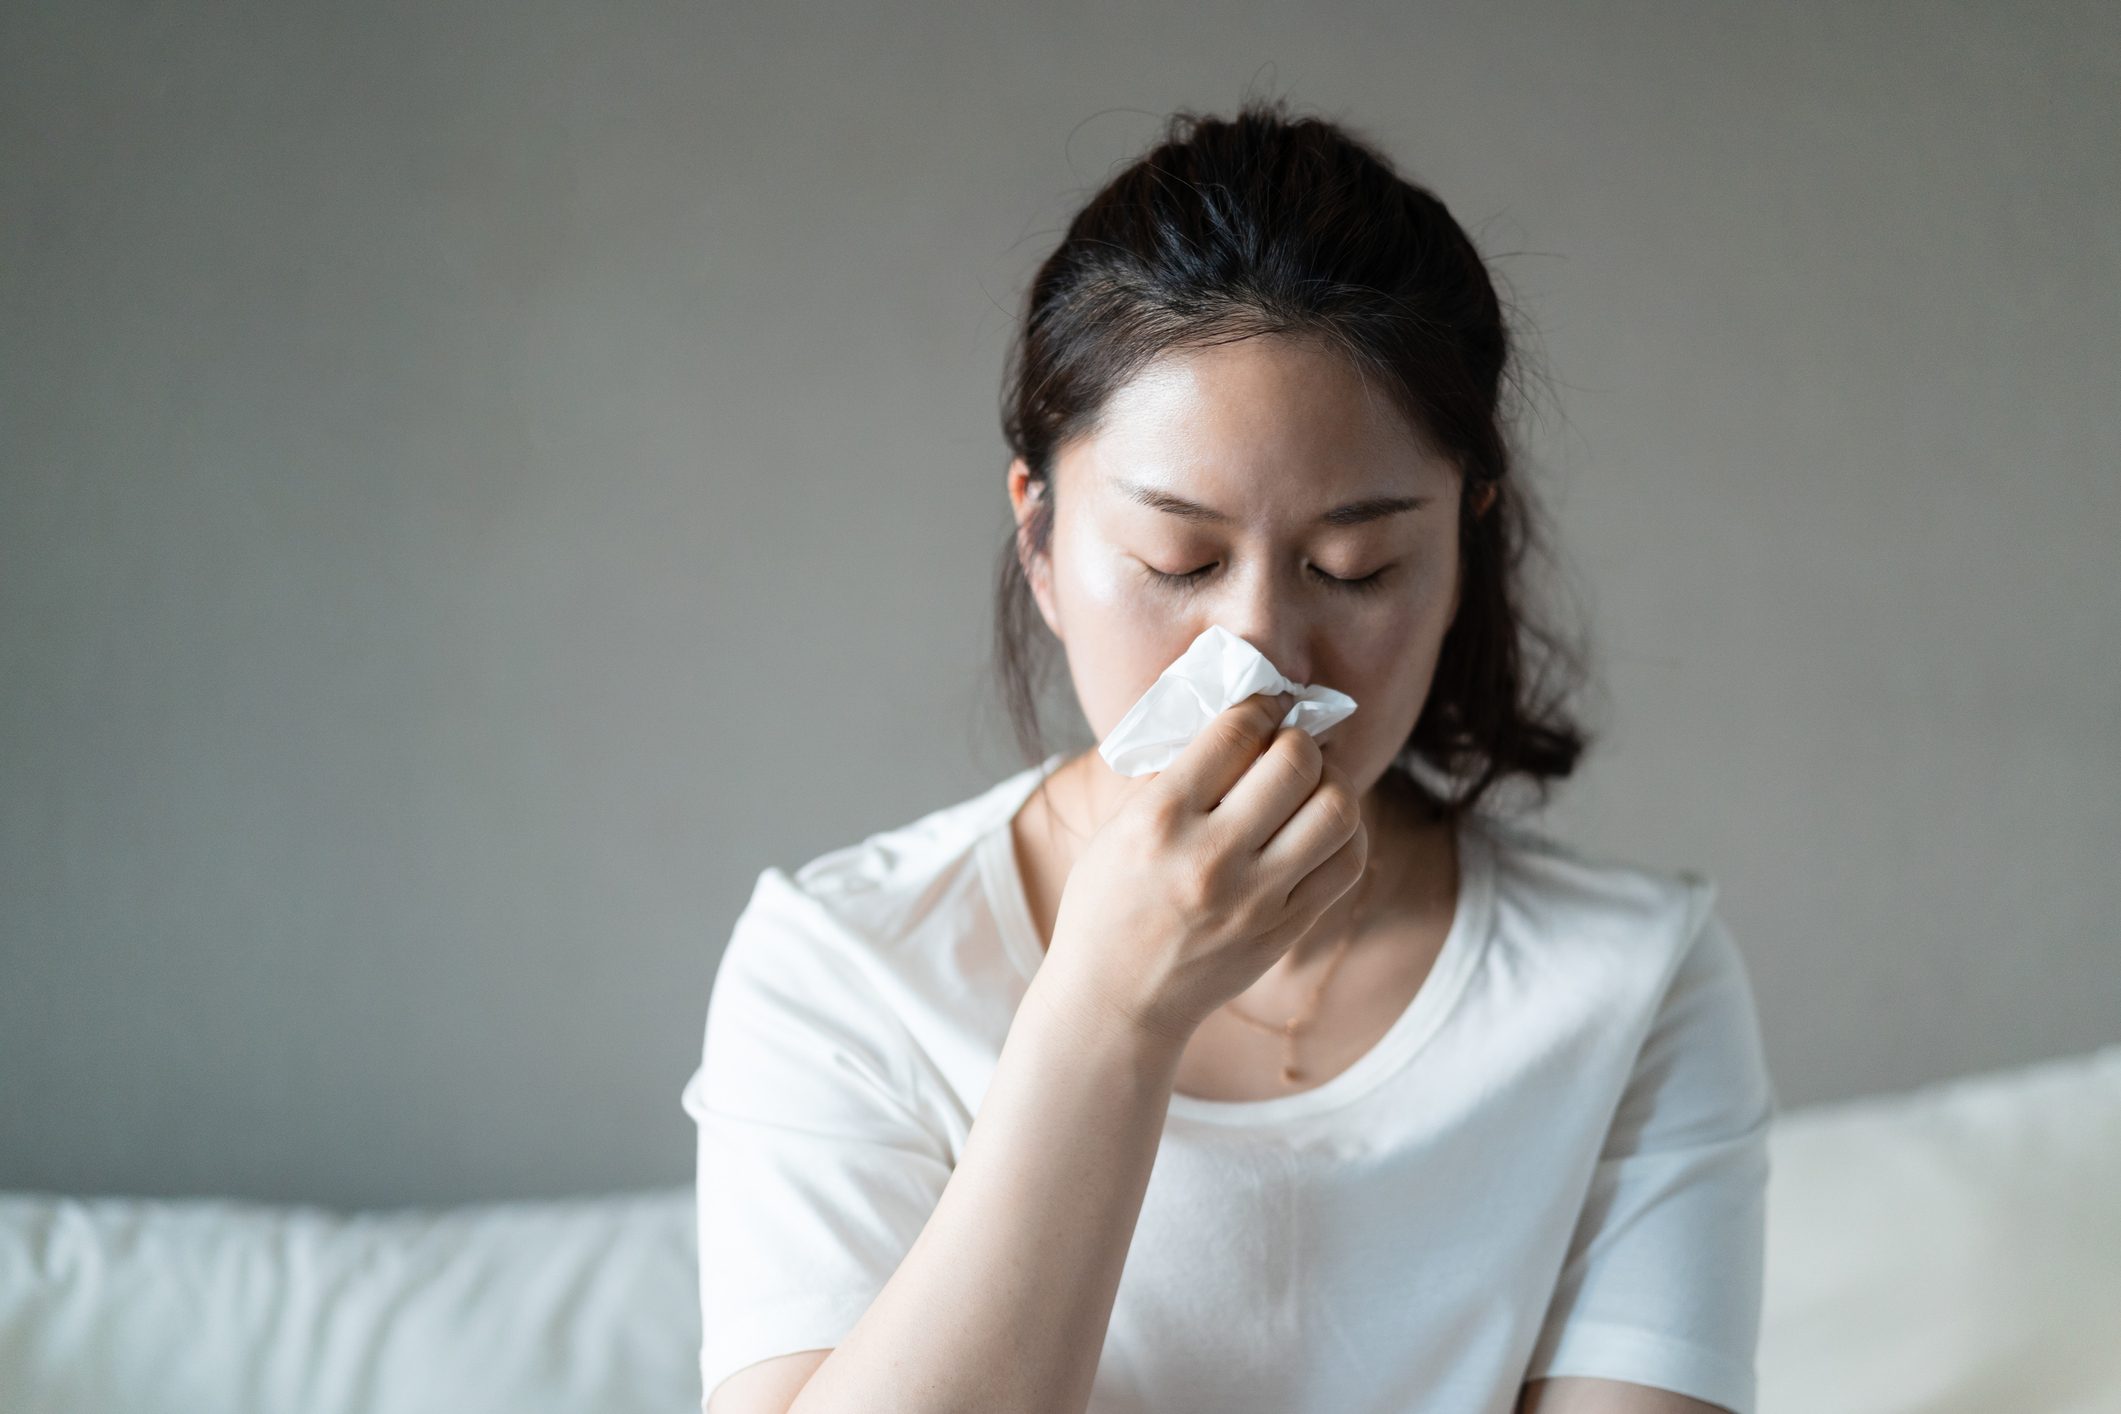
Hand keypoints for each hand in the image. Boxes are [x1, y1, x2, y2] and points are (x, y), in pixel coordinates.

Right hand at [1039, 691, 1368, 1047]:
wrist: (1117, 999)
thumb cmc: (1108, 903)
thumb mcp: (1118, 827)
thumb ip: (1173, 774)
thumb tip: (1236, 719)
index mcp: (1158, 820)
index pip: (1234, 732)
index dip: (1261, 704)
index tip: (1266, 704)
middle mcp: (1210, 858)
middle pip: (1295, 763)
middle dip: (1299, 739)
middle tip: (1288, 744)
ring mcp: (1255, 899)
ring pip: (1336, 810)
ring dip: (1331, 781)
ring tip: (1311, 784)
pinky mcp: (1285, 930)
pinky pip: (1346, 863)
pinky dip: (1344, 831)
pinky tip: (1321, 825)